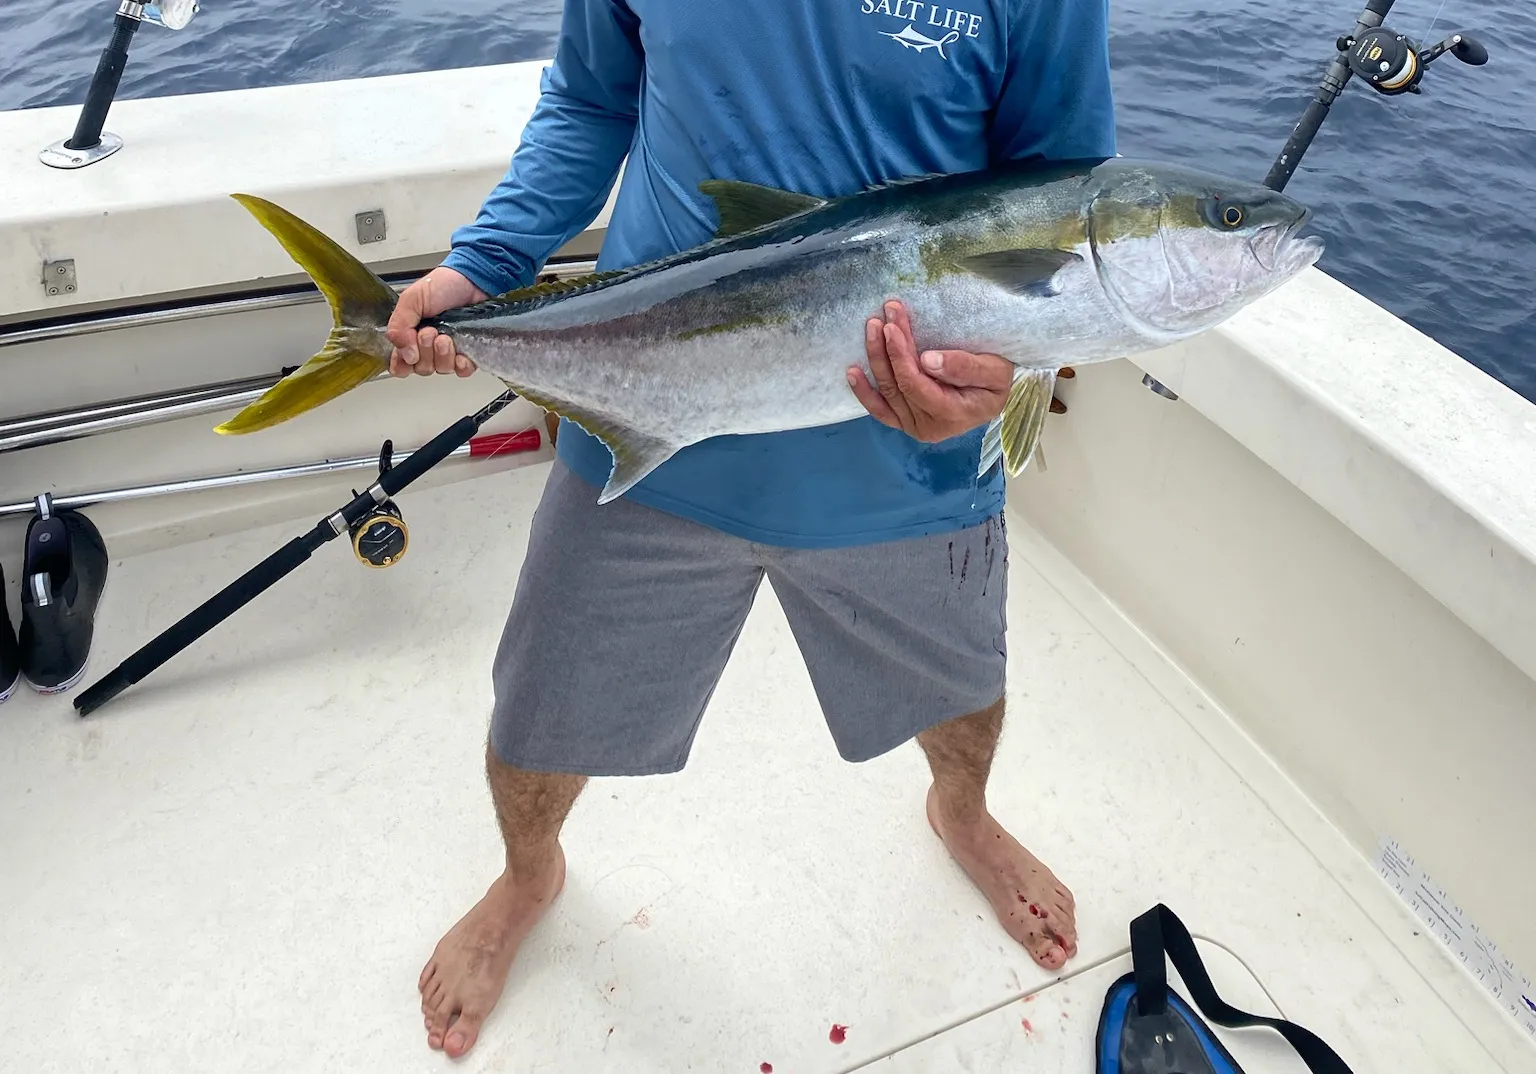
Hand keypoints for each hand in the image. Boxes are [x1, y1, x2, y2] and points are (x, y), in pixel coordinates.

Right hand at [386, 266, 488, 377]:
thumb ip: (398, 326)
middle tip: (430, 332)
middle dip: (425, 351)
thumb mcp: (411, 300)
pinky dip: (461, 364)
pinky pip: (462, 371)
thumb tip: (405, 354)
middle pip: (421, 369)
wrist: (473, 280)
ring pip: (441, 370)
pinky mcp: (468, 353)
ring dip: (442, 354)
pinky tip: (460, 352)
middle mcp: (428, 347)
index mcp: (410, 336)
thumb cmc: (442, 285)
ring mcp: (449, 352)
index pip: (400, 364)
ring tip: (446, 336)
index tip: (409, 352)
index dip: (403, 364)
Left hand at [847, 300, 1014, 441]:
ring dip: (876, 358)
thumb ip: (964, 367)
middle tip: (882, 316)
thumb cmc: (998, 380)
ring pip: (886, 392)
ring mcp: (914, 426)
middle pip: (897, 385)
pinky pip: (880, 409)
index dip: (900, 355)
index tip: (892, 325)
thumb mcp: (994, 370)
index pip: (915, 384)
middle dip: (887, 348)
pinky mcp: (904, 421)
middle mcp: (928, 427)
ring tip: (872, 327)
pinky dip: (864, 392)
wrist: (996, 395)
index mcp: (951, 414)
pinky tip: (852, 371)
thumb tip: (928, 360)